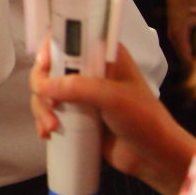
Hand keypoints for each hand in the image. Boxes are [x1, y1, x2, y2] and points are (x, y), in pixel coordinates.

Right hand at [31, 40, 195, 194]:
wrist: (154, 156)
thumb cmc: (144, 120)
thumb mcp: (114, 98)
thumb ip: (79, 88)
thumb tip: (43, 87)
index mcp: (103, 54)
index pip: (69, 38)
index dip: (51, 47)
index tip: (44, 66)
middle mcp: (90, 69)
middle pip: (50, 65)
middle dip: (42, 86)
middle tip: (48, 104)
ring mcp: (81, 92)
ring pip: (46, 90)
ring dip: (41, 108)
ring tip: (51, 127)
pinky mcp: (76, 114)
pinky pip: (50, 110)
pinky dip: (43, 120)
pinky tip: (47, 133)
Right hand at [164, 0, 195, 66]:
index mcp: (179, 30)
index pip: (185, 54)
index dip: (195, 65)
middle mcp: (173, 35)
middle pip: (183, 57)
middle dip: (195, 67)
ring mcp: (172, 34)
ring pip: (181, 53)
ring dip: (191, 61)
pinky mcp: (175, 32)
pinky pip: (181, 48)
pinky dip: (189, 54)